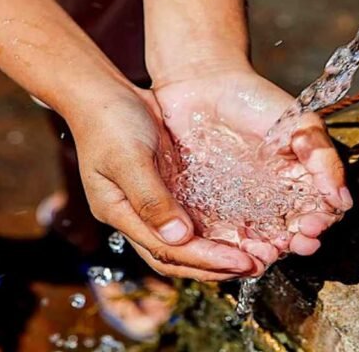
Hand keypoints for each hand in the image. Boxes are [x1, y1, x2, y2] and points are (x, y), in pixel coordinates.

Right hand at [64, 84, 262, 280]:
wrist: (103, 92)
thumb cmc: (109, 121)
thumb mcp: (129, 158)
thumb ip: (151, 198)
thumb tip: (179, 237)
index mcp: (119, 213)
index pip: (165, 251)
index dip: (204, 260)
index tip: (239, 262)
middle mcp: (136, 215)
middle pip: (176, 256)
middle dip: (215, 266)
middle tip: (255, 266)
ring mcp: (151, 203)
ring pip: (185, 241)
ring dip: (217, 252)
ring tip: (253, 256)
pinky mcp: (167, 187)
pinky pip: (192, 216)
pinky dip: (214, 228)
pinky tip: (240, 230)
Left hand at [153, 65, 352, 265]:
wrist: (205, 86)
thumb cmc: (257, 101)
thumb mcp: (300, 123)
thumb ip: (324, 159)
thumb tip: (343, 200)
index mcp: (300, 183)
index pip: (319, 214)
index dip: (320, 224)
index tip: (314, 224)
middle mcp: (275, 201)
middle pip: (292, 235)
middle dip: (298, 243)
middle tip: (296, 242)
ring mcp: (244, 207)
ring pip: (261, 241)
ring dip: (268, 251)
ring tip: (268, 251)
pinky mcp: (212, 210)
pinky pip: (226, 236)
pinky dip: (234, 246)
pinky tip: (239, 246)